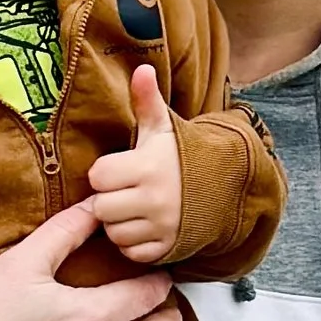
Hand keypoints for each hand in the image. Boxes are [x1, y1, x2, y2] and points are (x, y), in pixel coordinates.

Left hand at [86, 65, 183, 263]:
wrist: (222, 187)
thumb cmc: (182, 156)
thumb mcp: (164, 128)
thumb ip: (146, 101)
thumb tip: (142, 68)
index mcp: (148, 167)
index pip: (98, 177)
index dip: (105, 173)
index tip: (121, 169)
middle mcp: (155, 199)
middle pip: (102, 208)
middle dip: (109, 200)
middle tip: (126, 191)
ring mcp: (163, 226)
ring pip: (114, 232)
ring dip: (119, 223)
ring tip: (134, 209)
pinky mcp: (168, 247)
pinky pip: (132, 252)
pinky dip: (133, 244)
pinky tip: (143, 227)